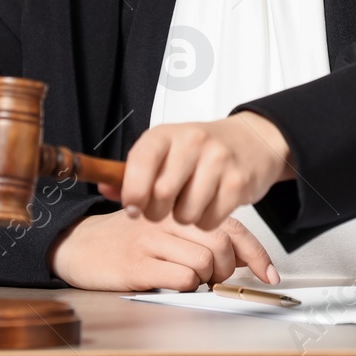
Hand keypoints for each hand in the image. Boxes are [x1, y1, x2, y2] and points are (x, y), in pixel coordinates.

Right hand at [48, 209, 278, 291]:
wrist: (79, 244)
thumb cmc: (128, 239)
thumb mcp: (167, 229)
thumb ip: (202, 237)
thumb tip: (244, 257)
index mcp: (180, 207)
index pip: (231, 226)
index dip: (255, 253)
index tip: (269, 274)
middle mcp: (169, 218)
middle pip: (221, 243)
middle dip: (226, 269)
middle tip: (213, 279)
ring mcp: (152, 240)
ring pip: (204, 262)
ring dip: (204, 280)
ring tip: (188, 281)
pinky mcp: (137, 264)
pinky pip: (181, 278)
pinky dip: (185, 287)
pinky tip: (170, 284)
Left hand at [107, 112, 294, 228]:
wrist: (252, 140)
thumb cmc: (200, 150)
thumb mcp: (165, 151)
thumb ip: (132, 172)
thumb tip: (104, 186)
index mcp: (167, 134)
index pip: (140, 161)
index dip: (132, 192)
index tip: (133, 208)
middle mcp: (193, 142)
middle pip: (161, 195)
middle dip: (157, 212)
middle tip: (163, 208)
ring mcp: (219, 161)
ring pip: (186, 213)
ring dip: (184, 218)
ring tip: (190, 203)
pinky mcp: (239, 182)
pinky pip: (210, 221)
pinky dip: (206, 221)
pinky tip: (209, 204)